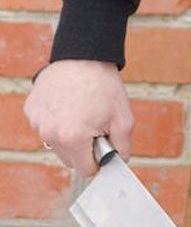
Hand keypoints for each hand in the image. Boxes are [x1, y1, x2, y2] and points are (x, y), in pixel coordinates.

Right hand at [24, 60, 134, 177]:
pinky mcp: (31, 111)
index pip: (84, 170)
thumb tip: (118, 161)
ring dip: (68, 136)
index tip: (102, 148)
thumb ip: (122, 147)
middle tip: (94, 126)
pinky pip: (45, 127)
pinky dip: (56, 121)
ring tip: (81, 113)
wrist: (84, 56)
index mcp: (73, 139)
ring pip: (56, 143)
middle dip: (83, 149)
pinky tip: (67, 104)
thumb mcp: (124, 119)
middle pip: (69, 159)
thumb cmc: (104, 86)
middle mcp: (50, 134)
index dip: (97, 161)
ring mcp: (38, 122)